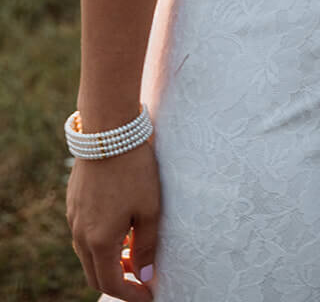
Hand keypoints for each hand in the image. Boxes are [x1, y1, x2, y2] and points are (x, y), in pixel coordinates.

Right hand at [67, 141, 159, 299]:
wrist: (108, 132)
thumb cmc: (134, 169)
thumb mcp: (149, 208)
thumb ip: (146, 245)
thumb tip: (146, 275)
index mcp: (99, 240)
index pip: (111, 283)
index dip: (131, 294)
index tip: (148, 295)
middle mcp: (80, 234)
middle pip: (95, 274)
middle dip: (118, 282)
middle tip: (142, 279)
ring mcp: (73, 218)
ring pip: (88, 254)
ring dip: (108, 261)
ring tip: (134, 252)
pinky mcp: (73, 203)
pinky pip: (83, 235)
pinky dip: (100, 242)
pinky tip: (121, 228)